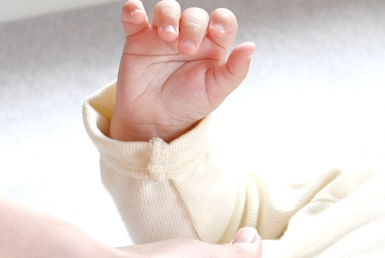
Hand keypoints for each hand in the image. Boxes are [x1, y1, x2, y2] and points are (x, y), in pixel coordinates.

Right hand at [110, 0, 254, 141]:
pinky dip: (133, 10)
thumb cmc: (188, 104)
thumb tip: (251, 46)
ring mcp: (163, 35)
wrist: (156, 120)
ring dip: (167, 16)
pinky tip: (137, 15)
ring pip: (166, 9)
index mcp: (213, 45)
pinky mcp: (138, 38)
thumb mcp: (216, 91)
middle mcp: (189, 35)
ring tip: (167, 36)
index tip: (217, 32)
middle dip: (192, 27)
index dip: (222, 20)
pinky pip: (134, 15)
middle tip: (186, 49)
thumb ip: (236, 70)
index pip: (222, 21)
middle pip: (194, 15)